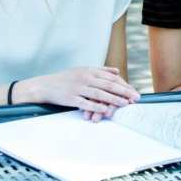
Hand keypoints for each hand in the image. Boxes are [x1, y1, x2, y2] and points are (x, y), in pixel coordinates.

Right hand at [16, 67, 138, 121]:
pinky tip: (106, 111)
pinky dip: (97, 107)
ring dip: (114, 99)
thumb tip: (117, 71)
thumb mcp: (83, 70)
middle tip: (135, 98)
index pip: (111, 77)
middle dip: (124, 92)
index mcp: (89, 70)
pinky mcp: (71, 98)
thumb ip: (101, 70)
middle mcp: (85, 78)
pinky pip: (86, 103)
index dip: (124, 84)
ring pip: (100, 94)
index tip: (133, 90)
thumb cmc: (65, 79)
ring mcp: (78, 88)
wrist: (45, 86)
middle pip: (108, 85)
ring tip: (125, 104)